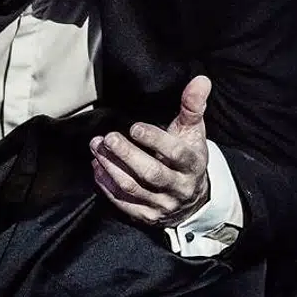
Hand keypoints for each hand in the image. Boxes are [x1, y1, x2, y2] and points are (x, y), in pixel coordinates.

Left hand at [90, 75, 211, 226]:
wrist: (192, 198)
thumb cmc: (188, 155)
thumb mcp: (193, 131)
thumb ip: (193, 105)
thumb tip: (201, 80)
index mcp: (192, 164)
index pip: (175, 153)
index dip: (154, 140)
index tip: (134, 127)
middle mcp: (179, 187)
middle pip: (151, 173)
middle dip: (126, 155)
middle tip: (107, 138)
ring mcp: (162, 204)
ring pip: (133, 188)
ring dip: (111, 167)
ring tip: (96, 148)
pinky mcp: (147, 216)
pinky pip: (124, 203)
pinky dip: (107, 186)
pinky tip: (97, 168)